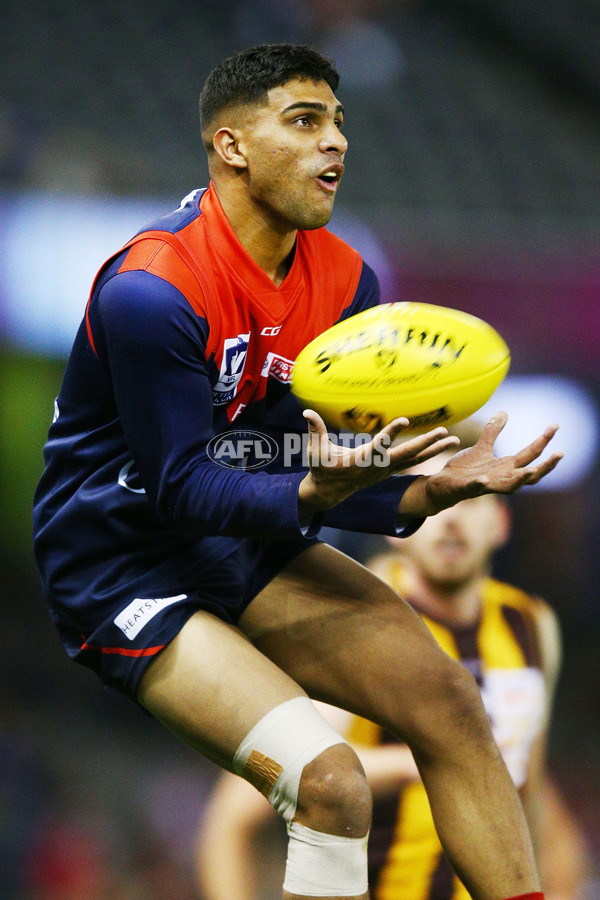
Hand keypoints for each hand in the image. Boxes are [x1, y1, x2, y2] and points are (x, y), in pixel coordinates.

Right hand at [298, 409, 459, 515]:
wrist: (329, 492)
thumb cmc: (321, 469)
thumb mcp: (315, 451)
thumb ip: (314, 430)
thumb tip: (306, 412)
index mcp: (361, 461)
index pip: (379, 445)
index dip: (391, 433)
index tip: (404, 420)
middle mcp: (377, 467)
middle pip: (406, 455)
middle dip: (425, 444)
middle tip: (443, 432)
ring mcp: (385, 470)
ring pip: (414, 459)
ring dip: (434, 450)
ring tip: (454, 439)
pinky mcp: (389, 470)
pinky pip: (412, 461)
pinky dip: (428, 453)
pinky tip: (443, 444)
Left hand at [400, 411, 562, 517]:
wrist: (444, 485)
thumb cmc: (465, 469)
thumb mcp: (481, 448)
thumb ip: (492, 432)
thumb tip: (504, 412)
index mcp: (506, 467)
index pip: (530, 454)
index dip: (543, 440)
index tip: (555, 425)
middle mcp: (501, 478)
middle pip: (529, 475)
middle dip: (546, 466)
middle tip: (560, 453)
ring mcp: (486, 486)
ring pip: (509, 487)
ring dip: (520, 479)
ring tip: (531, 470)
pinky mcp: (467, 489)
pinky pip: (476, 488)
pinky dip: (481, 484)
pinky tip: (485, 480)